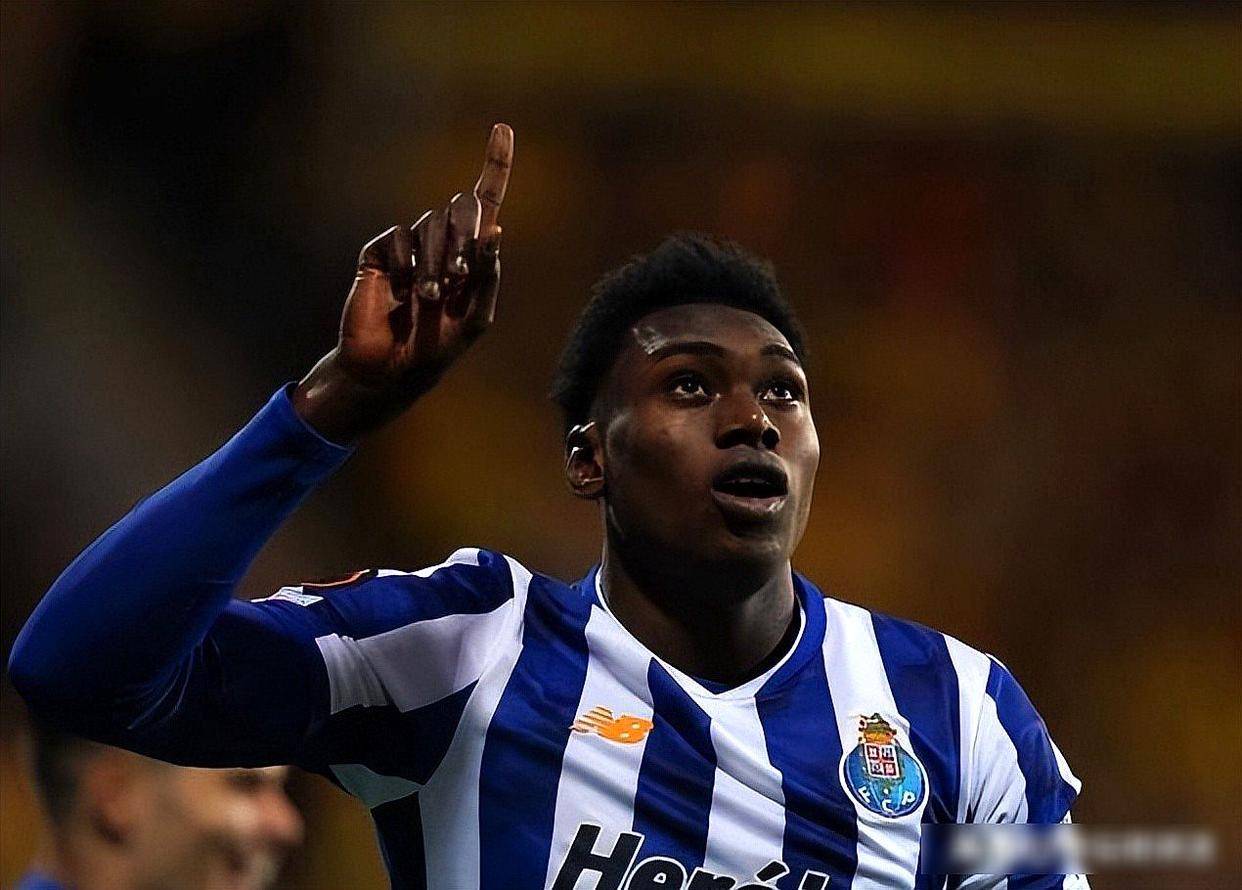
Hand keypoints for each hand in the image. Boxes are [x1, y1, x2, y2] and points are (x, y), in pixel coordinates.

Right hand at [293, 123, 513, 442]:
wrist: (389, 368)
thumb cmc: (436, 347)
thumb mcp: (475, 317)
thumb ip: (488, 276)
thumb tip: (496, 231)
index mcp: (470, 255)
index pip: (485, 201)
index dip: (495, 165)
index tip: (502, 128)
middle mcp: (442, 242)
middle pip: (462, 208)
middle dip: (467, 236)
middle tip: (459, 275)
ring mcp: (410, 246)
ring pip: (433, 225)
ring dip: (437, 264)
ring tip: (426, 298)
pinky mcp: (380, 252)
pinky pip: (400, 238)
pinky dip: (408, 265)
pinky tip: (402, 292)